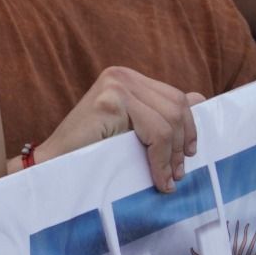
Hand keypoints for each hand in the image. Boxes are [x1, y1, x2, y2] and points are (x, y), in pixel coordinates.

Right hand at [39, 65, 202, 191]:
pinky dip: (160, 160)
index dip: (188, 129)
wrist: (55, 163)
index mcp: (127, 77)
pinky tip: (156, 177)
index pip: (176, 97)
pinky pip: (155, 133)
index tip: (185, 156)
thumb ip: (161, 113)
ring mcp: (115, 85)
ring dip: (170, 157)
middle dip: (180, 146)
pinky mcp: (111, 102)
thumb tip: (201, 99)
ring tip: (165, 179)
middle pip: (177, 108)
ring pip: (169, 122)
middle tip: (175, 174)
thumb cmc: (91, 150)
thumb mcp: (133, 128)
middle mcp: (121, 75)